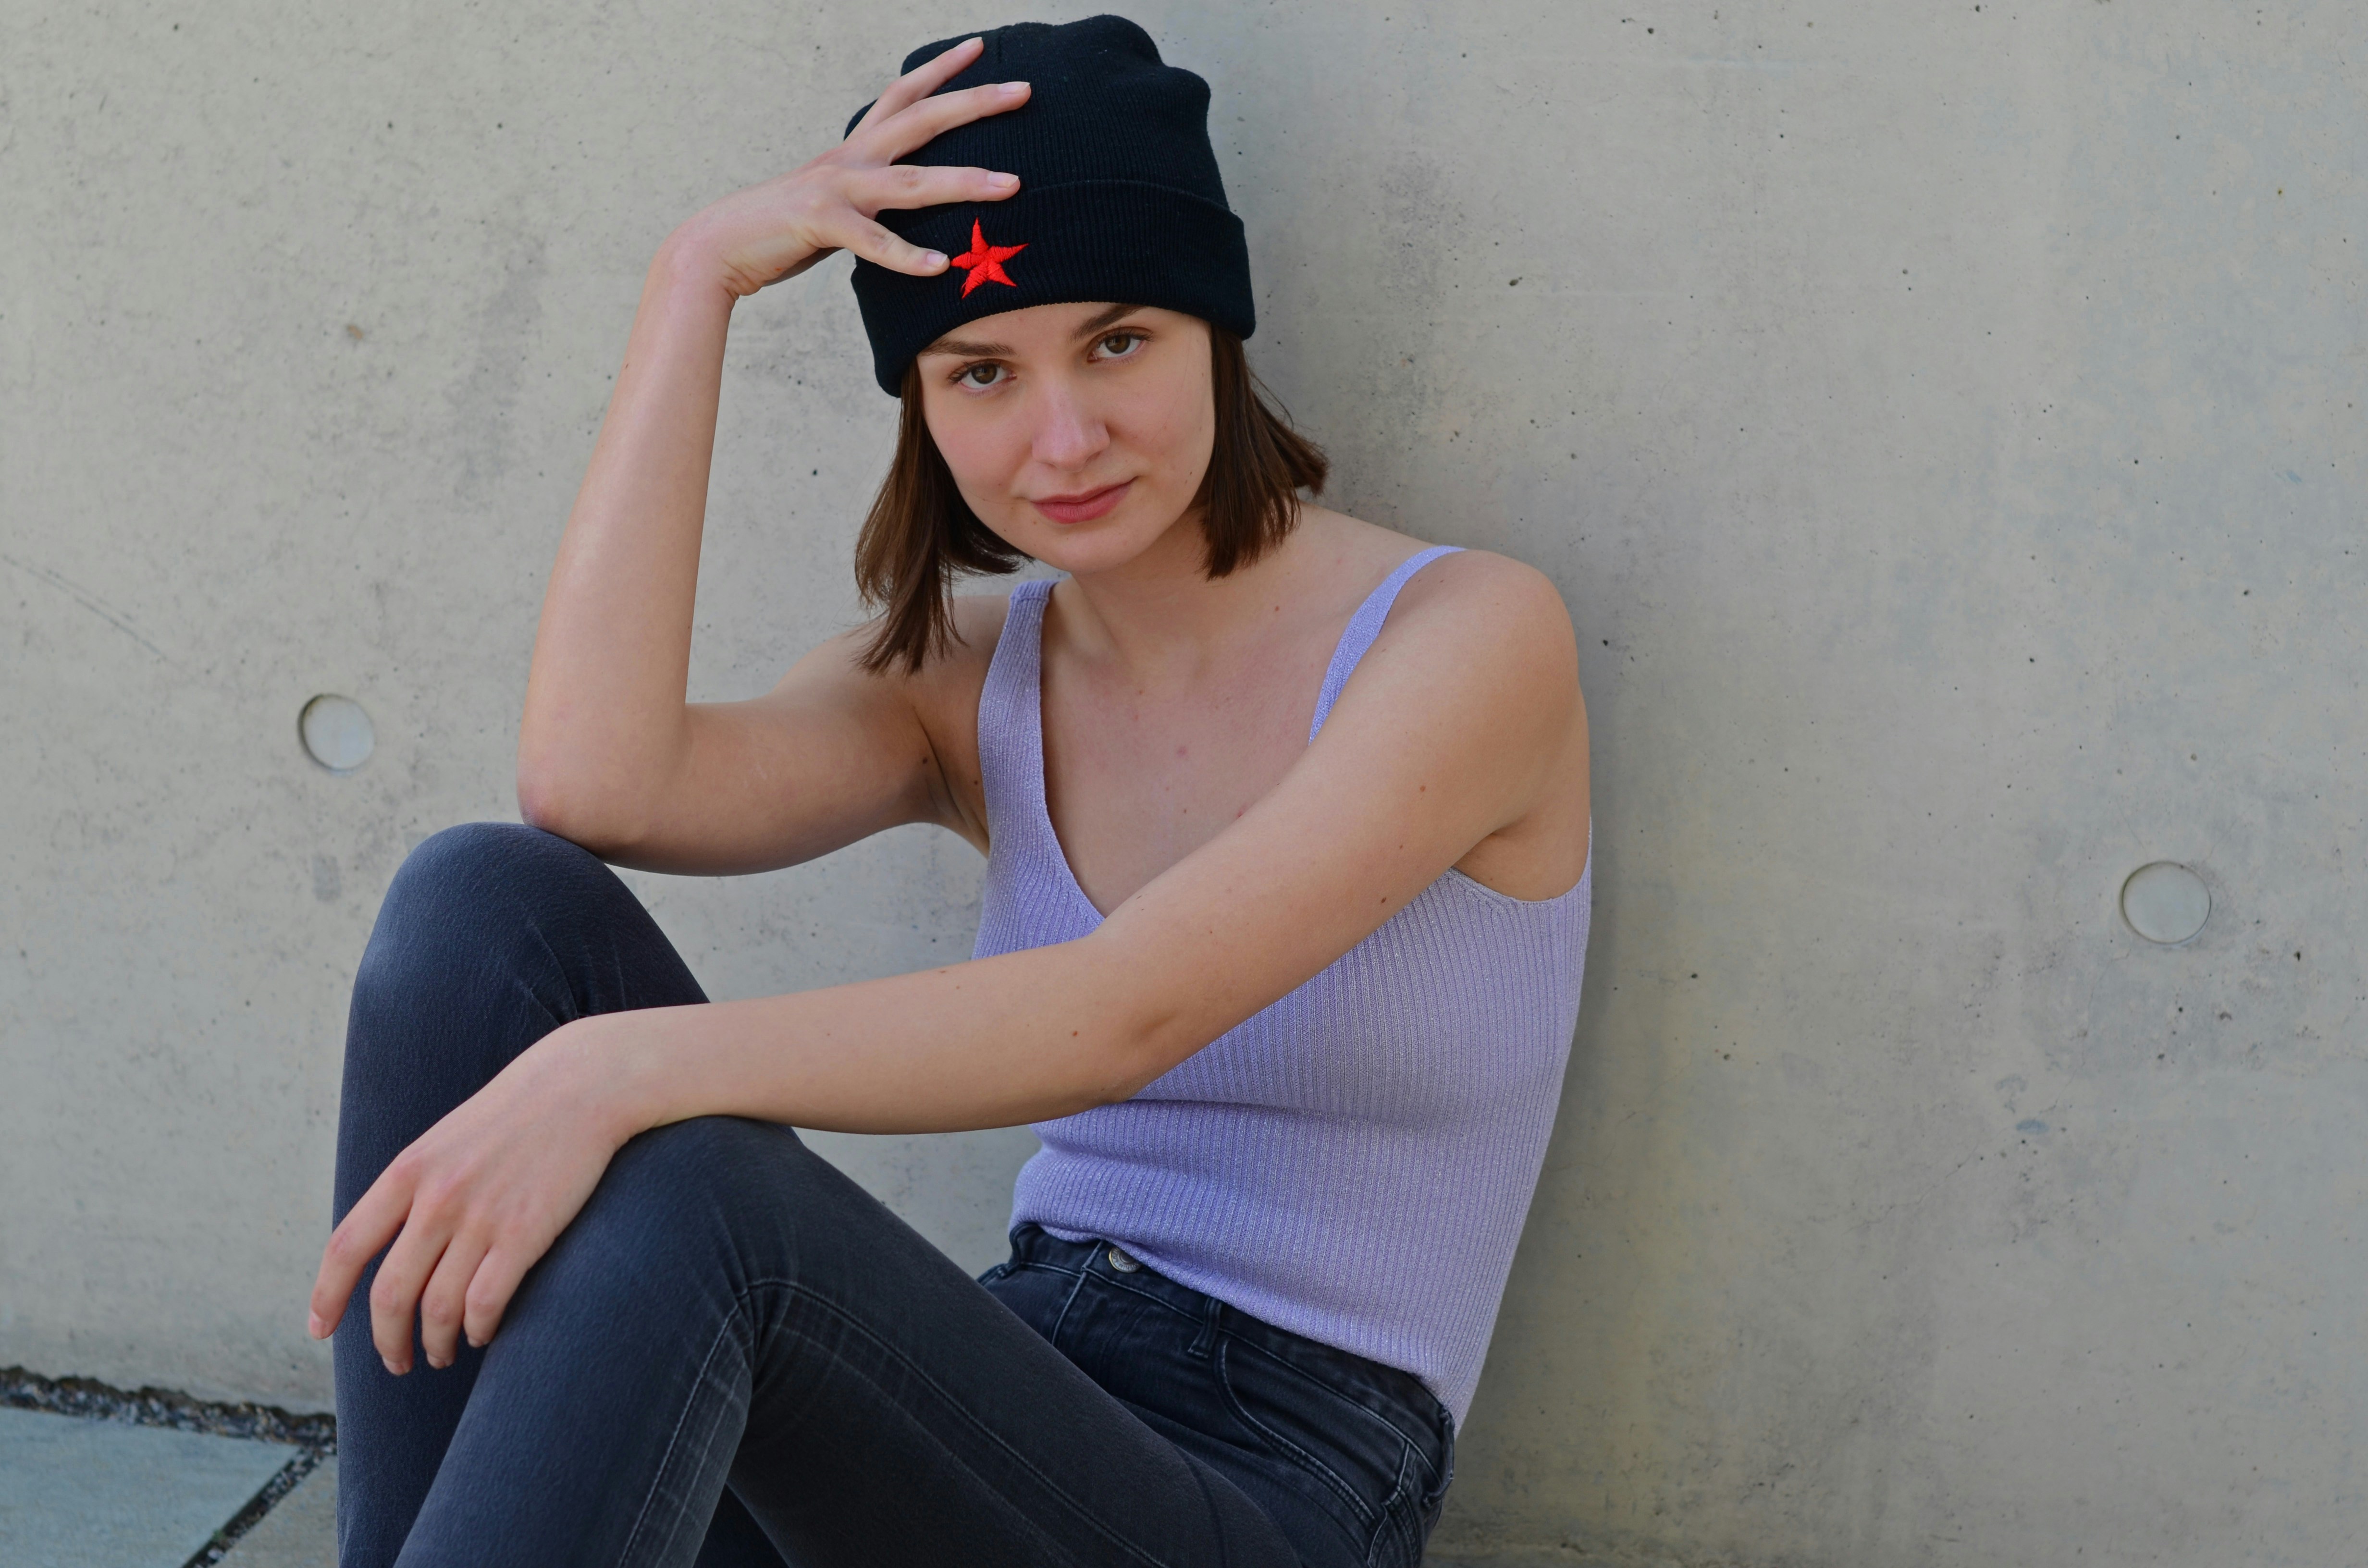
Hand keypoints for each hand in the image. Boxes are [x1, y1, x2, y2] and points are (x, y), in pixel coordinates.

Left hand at [307, 1020, 638, 1373]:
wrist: (581, 1086)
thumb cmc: (514, 1116)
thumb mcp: (445, 1141)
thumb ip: (414, 1187)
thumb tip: (387, 1246)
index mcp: (408, 1171)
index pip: (347, 1247)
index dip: (326, 1297)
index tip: (320, 1331)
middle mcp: (436, 1198)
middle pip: (391, 1294)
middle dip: (388, 1340)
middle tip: (397, 1361)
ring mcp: (481, 1217)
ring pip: (439, 1308)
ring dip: (436, 1344)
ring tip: (442, 1354)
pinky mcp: (525, 1233)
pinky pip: (486, 1303)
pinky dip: (478, 1329)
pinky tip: (482, 1333)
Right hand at [671, 35, 1029, 297]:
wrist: (718, 246)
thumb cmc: (780, 230)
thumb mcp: (836, 202)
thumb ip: (870, 196)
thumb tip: (901, 202)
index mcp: (854, 150)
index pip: (903, 96)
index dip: (940, 70)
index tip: (978, 47)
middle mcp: (850, 159)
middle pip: (922, 120)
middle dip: (974, 103)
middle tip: (1022, 89)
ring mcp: (836, 188)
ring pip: (911, 180)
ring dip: (964, 182)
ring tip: (1012, 185)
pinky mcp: (820, 223)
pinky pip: (872, 242)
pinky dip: (906, 255)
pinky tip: (940, 266)